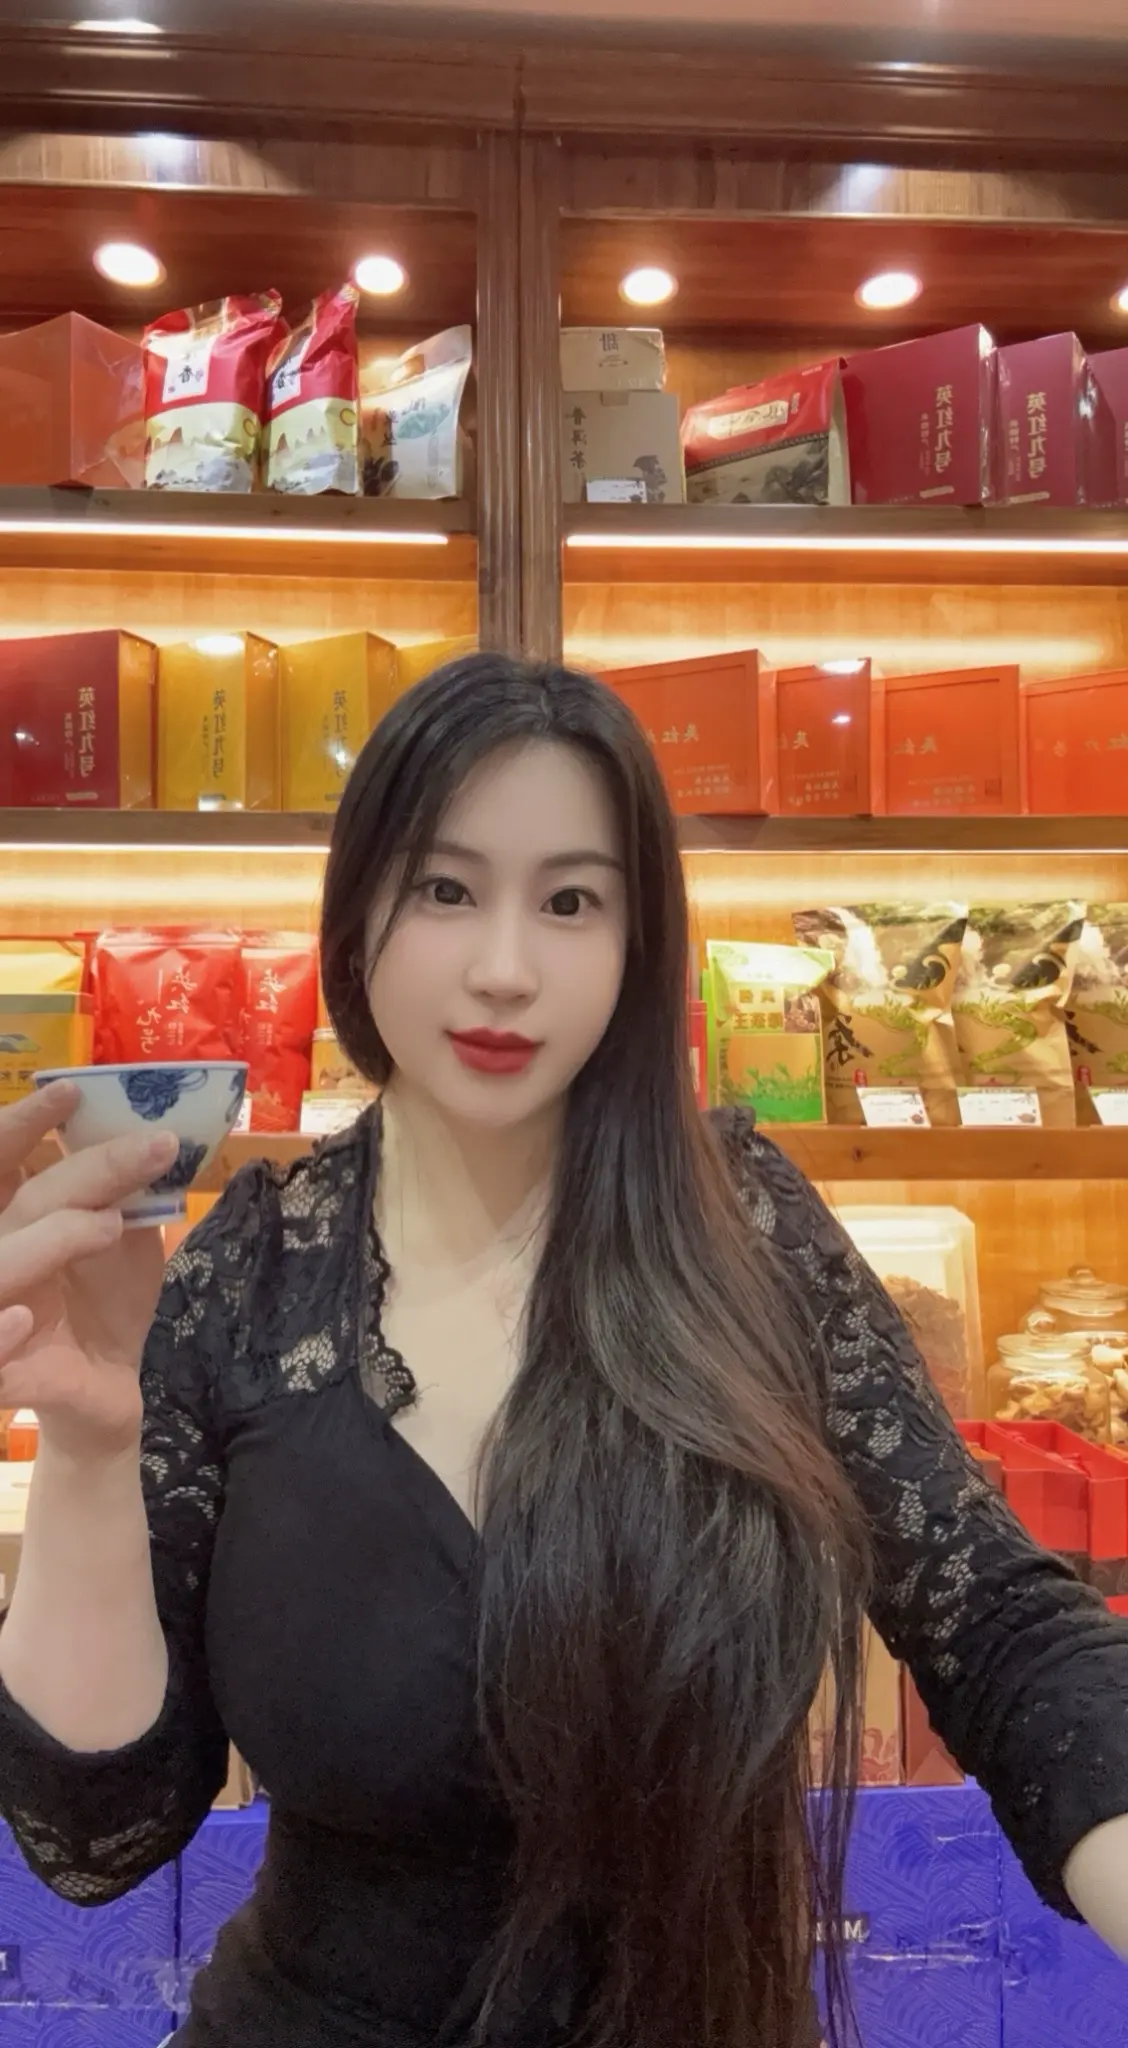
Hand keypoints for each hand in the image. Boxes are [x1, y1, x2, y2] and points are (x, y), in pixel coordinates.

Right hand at [0, 1083, 178, 1462]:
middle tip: (156, 1147)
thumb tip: (158, 1133)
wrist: (105, 1395)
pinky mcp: (2, 1374)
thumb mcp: (123, 1244)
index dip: (22, 1125)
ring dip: (51, 1239)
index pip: (3, 1163)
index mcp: (17, 1219)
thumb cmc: (105, 1308)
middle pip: (22, 1200)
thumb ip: (125, 1194)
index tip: (71, 1091)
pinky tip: (26, 1320)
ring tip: (109, 1226)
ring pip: (0, 1263)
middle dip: (85, 1170)